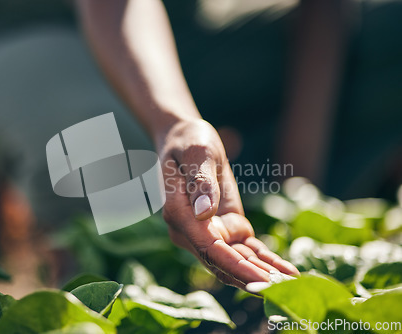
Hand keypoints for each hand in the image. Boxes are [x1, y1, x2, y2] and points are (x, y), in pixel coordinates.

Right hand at [158, 119, 298, 289]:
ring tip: (293, 287)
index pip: (208, 248)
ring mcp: (208, 232)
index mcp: (179, 214)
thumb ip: (200, 182)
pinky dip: (266, 261)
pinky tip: (288, 273)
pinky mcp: (225, 228)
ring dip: (264, 275)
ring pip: (237, 262)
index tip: (262, 281)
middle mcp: (191, 231)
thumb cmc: (189, 141)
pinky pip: (246, 250)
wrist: (187, 140)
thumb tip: (205, 213)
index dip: (235, 267)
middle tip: (285, 292)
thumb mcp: (196, 152)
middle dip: (254, 278)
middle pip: (223, 263)